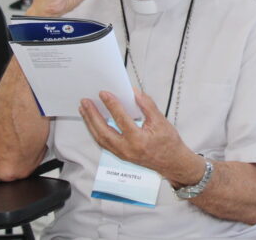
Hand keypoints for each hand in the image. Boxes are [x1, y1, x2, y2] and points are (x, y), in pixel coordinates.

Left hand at [79, 89, 195, 182]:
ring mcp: (121, 154)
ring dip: (90, 123)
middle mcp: (127, 149)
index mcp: (138, 140)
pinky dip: (96, 131)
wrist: (171, 162)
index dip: (111, 105)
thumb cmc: (168, 143)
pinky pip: (103, 143)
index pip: (121, 119)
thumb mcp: (161, 121)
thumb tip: (135, 93)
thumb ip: (147, 105)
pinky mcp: (119, 155)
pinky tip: (93, 122)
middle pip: (103, 131)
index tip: (104, 94)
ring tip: (84, 110)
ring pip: (100, 138)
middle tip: (85, 102)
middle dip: (92, 115)